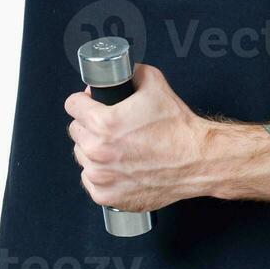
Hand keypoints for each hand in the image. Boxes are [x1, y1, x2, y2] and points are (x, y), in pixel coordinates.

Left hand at [64, 64, 211, 212]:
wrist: (196, 160)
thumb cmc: (177, 128)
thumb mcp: (154, 83)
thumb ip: (130, 72)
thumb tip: (118, 73)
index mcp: (103, 123)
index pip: (72, 105)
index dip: (84, 100)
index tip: (91, 104)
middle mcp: (98, 151)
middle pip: (76, 131)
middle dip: (90, 125)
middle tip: (112, 127)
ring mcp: (101, 176)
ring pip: (82, 156)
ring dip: (94, 150)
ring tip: (118, 147)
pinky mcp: (107, 197)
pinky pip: (90, 180)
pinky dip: (101, 174)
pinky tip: (119, 166)